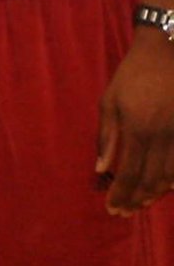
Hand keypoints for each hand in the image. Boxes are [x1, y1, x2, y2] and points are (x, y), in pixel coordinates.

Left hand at [97, 30, 173, 214]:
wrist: (166, 53)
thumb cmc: (132, 75)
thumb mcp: (110, 100)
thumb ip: (106, 136)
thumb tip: (100, 168)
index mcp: (137, 129)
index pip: (129, 173)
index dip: (121, 194)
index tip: (112, 208)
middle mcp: (162, 138)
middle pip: (150, 180)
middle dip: (136, 199)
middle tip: (124, 211)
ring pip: (170, 177)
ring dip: (155, 194)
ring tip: (140, 204)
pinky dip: (173, 181)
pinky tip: (163, 187)